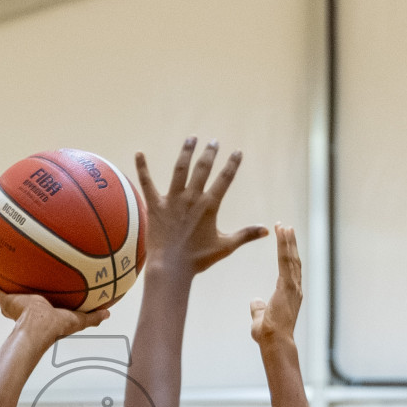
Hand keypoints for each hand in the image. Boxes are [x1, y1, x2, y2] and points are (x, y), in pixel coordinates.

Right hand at [0, 278, 110, 340]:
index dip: (44, 300)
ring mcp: (15, 306)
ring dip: (6, 286)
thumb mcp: (78, 320)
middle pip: (24, 299)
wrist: (37, 326)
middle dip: (23, 293)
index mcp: (43, 313)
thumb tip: (108, 314)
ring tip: (2, 273)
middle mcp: (28, 310)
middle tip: (24, 282)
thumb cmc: (56, 326)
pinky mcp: (6, 301)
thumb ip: (92, 317)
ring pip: (9, 295)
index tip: (46, 294)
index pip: (43, 305)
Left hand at [134, 137, 267, 274]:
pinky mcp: (155, 205)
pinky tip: (139, 153)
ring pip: (180, 169)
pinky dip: (142, 168)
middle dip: (210, 154)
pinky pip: (147, 183)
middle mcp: (191, 198)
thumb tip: (267, 230)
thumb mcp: (225, 246)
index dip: (232, 164)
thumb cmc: (198, 259)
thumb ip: (246, 235)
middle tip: (214, 142)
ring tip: (192, 138)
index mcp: (209, 206)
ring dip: (186, 152)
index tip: (237, 152)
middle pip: (203, 169)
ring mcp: (172, 200)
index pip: (224, 180)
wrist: (171, 268)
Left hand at [249, 225, 302, 345]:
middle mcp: (295, 289)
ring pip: (291, 259)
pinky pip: (285, 261)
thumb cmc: (268, 334)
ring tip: (285, 227)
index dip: (288, 255)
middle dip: (290, 244)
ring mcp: (293, 287)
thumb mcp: (260, 318)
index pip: (289, 270)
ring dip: (288, 242)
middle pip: (293, 261)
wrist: (274, 341)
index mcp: (290, 295)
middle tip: (286, 228)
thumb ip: (258, 309)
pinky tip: (282, 234)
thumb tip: (255, 302)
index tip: (285, 243)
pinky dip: (284, 246)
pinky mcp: (287, 286)